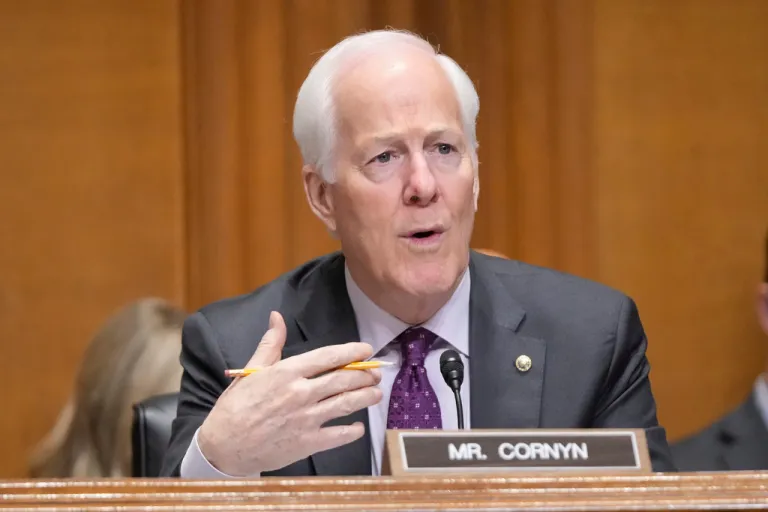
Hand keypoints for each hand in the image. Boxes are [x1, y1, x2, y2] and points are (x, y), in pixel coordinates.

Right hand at [198, 311, 381, 475]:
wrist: (224, 447)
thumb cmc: (236, 407)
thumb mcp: (251, 371)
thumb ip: (270, 344)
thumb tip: (276, 317)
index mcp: (287, 373)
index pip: (328, 357)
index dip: (352, 351)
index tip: (366, 349)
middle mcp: (300, 393)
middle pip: (343, 379)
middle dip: (365, 374)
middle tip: (375, 373)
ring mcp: (306, 419)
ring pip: (347, 404)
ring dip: (366, 397)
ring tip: (376, 393)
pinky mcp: (308, 443)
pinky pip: (339, 435)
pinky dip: (353, 431)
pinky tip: (358, 427)